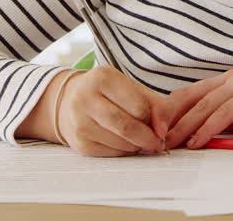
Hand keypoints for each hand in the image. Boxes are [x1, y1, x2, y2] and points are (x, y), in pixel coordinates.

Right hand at [54, 66, 168, 156]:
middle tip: (158, 142)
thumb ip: (155, 104)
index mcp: (102, 78)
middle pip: (127, 127)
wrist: (69, 101)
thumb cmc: (107, 93)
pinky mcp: (80, 144)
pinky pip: (112, 154)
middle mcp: (85, 99)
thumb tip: (163, 131)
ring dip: (137, 145)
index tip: (157, 122)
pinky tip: (123, 141)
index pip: (139, 107)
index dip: (153, 118)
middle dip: (148, 138)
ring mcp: (80, 123)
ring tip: (138, 138)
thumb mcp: (131, 88)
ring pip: (121, 144)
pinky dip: (125, 151)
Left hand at [163, 70, 232, 149]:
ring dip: (184, 126)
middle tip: (154, 137)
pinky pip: (223, 114)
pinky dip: (207, 129)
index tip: (156, 128)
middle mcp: (231, 78)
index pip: (190, 93)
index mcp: (227, 81)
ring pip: (204, 106)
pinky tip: (197, 141)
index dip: (170, 110)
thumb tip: (196, 136)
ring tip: (171, 143)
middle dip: (170, 118)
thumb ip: (223, 121)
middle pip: (191, 97)